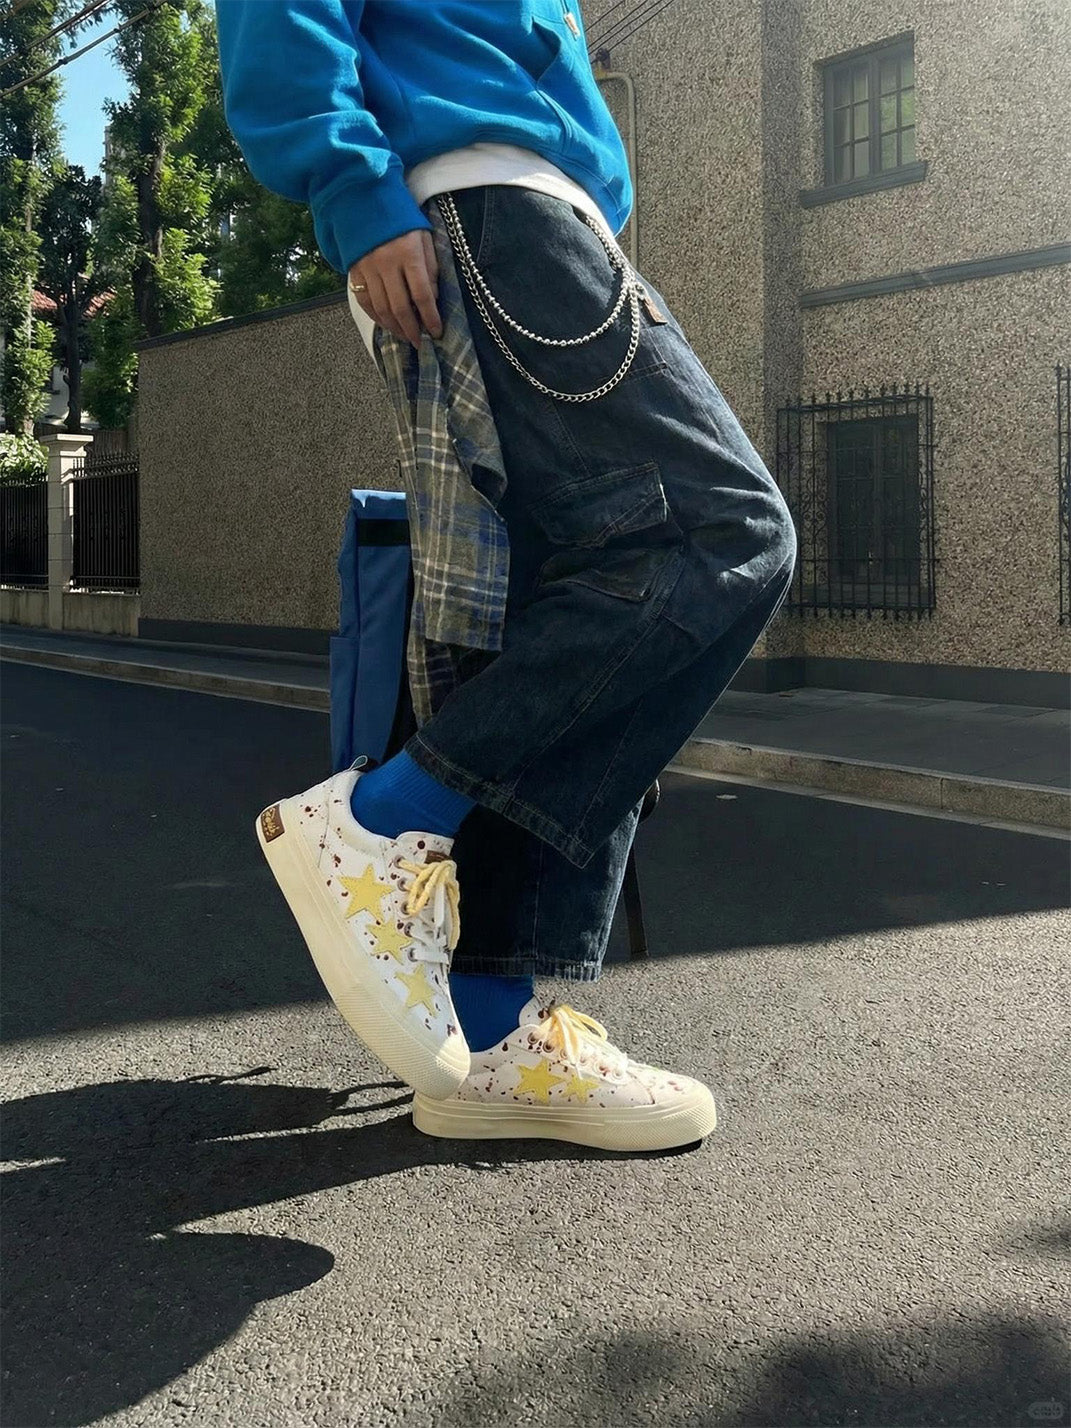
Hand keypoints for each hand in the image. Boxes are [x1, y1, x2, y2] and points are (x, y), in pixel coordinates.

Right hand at [348, 229, 441, 346]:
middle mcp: (387, 262)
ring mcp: (368, 268)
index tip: (436, 332)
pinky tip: (386, 324)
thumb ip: (430, 268)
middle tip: (419, 342)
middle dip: (412, 329)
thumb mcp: (424, 237)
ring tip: (405, 336)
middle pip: (400, 307)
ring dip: (394, 327)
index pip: (422, 295)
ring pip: (381, 308)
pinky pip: (365, 301)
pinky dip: (376, 317)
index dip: (430, 318)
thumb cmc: (402, 219)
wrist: (366, 198)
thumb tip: (433, 299)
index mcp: (409, 253)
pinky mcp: (355, 270)